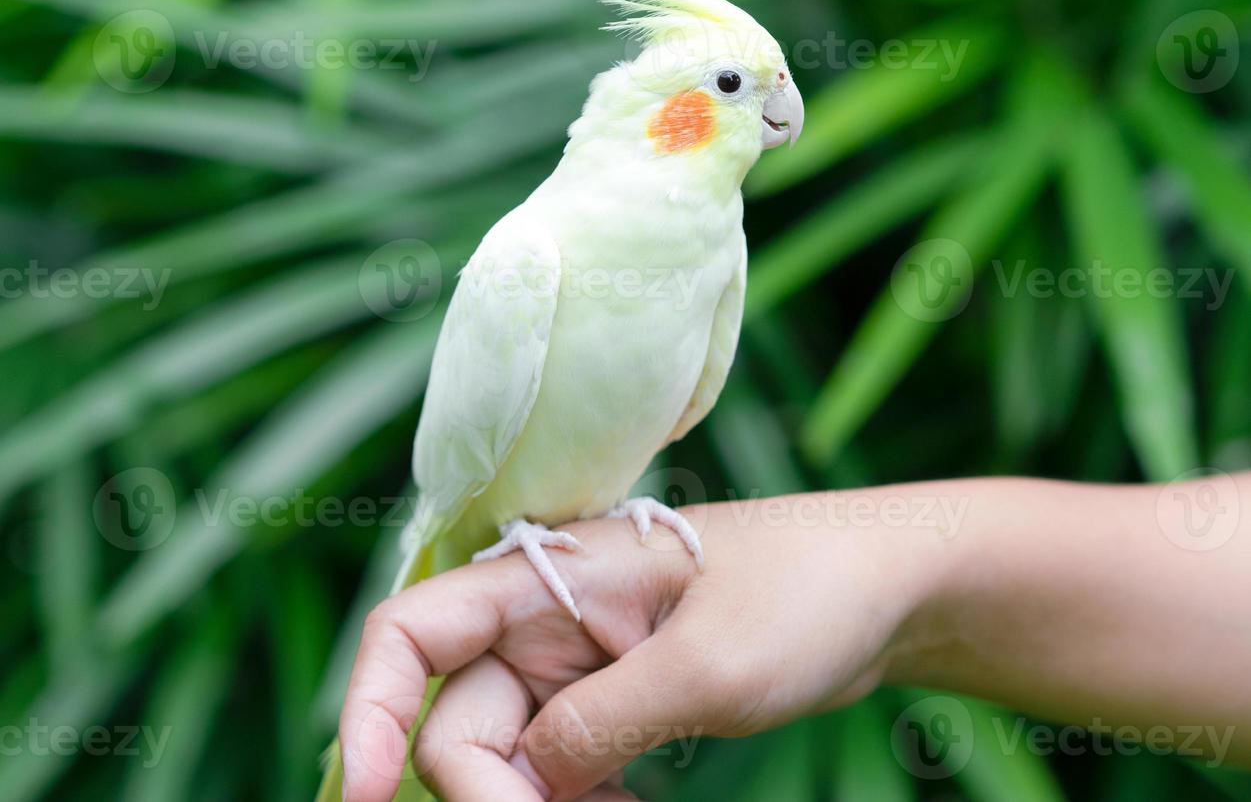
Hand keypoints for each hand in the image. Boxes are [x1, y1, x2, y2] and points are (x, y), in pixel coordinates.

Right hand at [338, 493, 946, 800]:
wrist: (883, 587)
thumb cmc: (803, 592)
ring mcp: (577, 659)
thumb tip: (516, 787)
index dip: (366, 711)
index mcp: (547, 577)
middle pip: (459, 724)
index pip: (410, 633)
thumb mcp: (704, 667)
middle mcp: (543, 616)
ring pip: (509, 757)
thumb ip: (597, 726)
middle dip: (493, 797)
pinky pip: (558, 766)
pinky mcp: (612, 695)